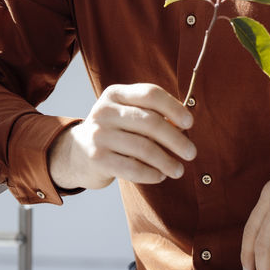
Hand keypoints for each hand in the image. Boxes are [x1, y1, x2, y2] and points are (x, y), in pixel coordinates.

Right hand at [48, 83, 194, 189]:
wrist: (77, 153)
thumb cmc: (114, 132)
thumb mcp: (127, 115)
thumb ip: (153, 115)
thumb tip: (183, 126)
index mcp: (115, 94)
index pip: (150, 94)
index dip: (173, 107)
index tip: (189, 123)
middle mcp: (105, 111)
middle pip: (150, 122)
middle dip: (176, 139)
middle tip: (191, 153)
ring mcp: (99, 135)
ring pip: (144, 148)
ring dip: (167, 161)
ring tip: (178, 170)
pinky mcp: (98, 159)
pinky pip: (133, 168)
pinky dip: (152, 174)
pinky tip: (160, 176)